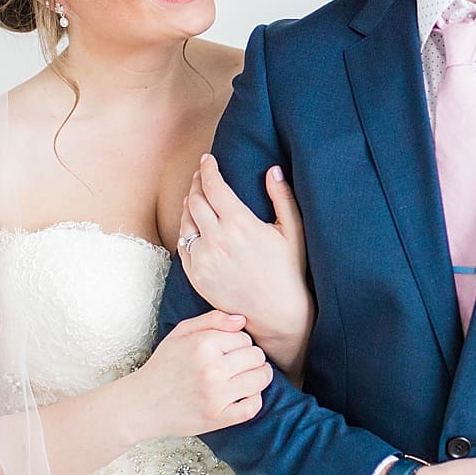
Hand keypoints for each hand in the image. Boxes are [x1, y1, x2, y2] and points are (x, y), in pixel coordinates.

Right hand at [124, 310, 271, 439]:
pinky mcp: (218, 418)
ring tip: (246, 377)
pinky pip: (253, 406)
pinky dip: (254, 400)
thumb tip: (242, 319)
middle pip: (256, 357)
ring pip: (261, 378)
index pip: (245, 338)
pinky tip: (243, 395)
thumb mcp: (180, 333)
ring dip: (258, 376)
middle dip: (251, 358)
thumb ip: (212, 320)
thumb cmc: (162, 367)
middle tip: (238, 364)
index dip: (240, 343)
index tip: (229, 350)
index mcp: (203, 345)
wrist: (140, 405)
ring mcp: (216, 395)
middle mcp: (212, 369)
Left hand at [179, 156, 312, 373]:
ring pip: (185, 220)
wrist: (276, 314)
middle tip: (202, 173)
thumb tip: (272, 170)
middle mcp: (216, 239)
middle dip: (198, 181)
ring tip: (196, 194)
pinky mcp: (195, 275)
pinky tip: (192, 222)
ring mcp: (202, 259)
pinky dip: (185, 228)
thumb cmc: (288, 271)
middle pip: (196, 199)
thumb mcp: (293, 231)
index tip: (209, 159)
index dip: (209, 169)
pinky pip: (182, 244)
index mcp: (240, 224)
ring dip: (189, 202)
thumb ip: (282, 197)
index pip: (215, 186)